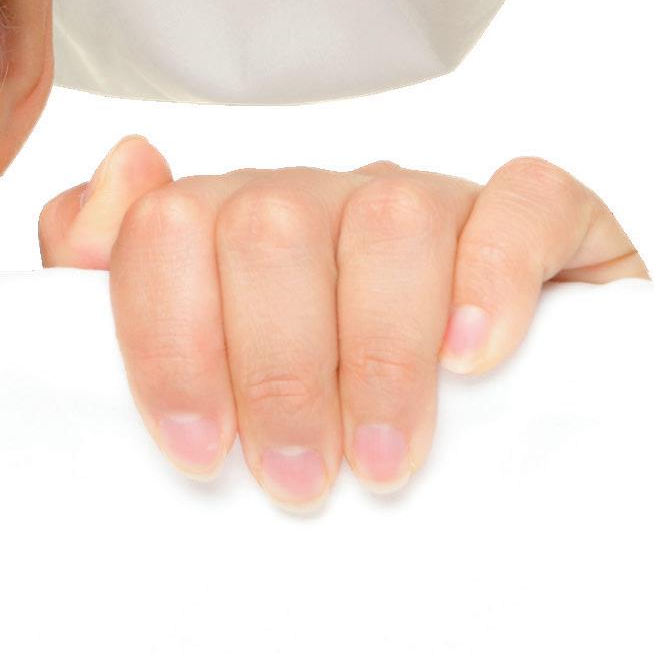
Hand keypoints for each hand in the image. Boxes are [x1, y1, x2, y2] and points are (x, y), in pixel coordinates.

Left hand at [36, 137, 648, 510]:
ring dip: (379, 354)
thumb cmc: (309, 407)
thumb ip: (109, 272)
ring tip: (381, 463)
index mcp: (226, 220)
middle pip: (269, 228)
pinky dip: (495, 278)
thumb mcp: (192, 366)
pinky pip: (522, 203)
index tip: (199, 452)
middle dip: (275, 370)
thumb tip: (123, 171)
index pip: (165, 228)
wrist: (497, 434)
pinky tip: (475, 358)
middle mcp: (321, 197)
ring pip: (390, 217)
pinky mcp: (544, 221)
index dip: (171, 343)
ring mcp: (430, 199)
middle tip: (295, 482)